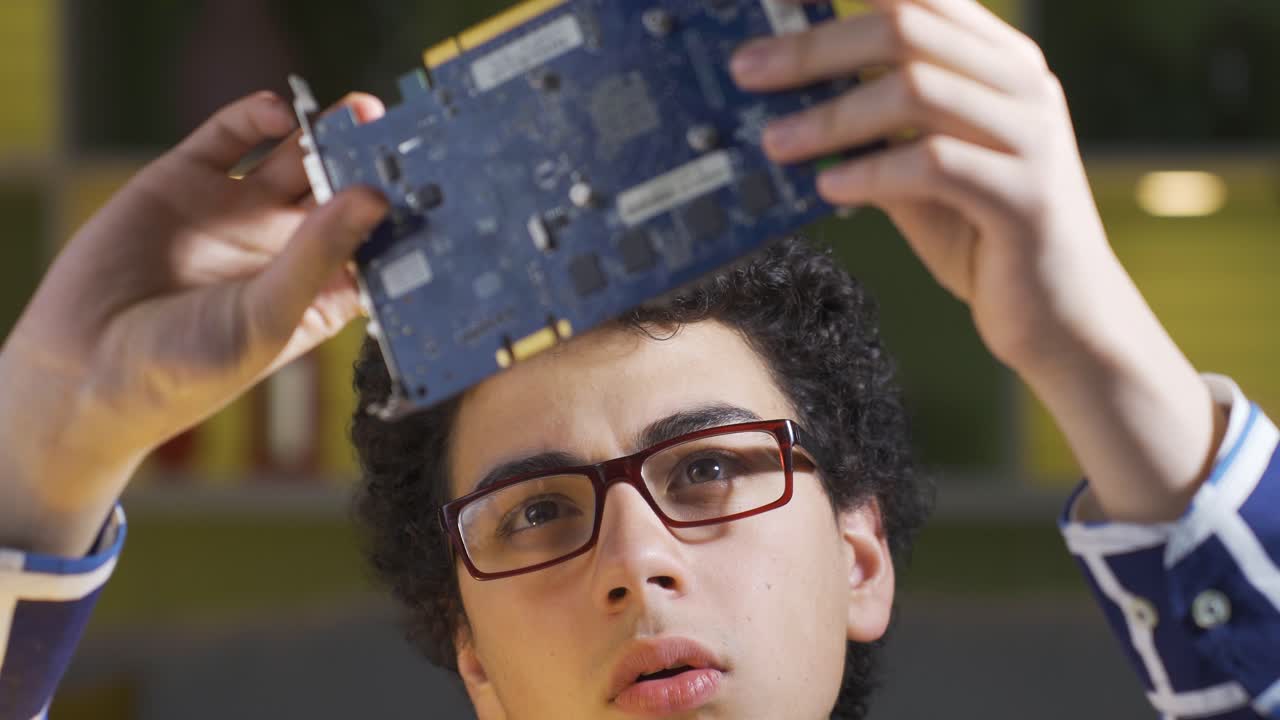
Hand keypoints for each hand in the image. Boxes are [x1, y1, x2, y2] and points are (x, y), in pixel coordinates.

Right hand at [0, 91, 388, 553]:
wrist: (81, 371)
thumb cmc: (186, 370)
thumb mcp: (267, 317)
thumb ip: (318, 255)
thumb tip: (375, 198)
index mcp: (316, 291)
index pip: (375, 243)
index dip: (404, 217)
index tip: (439, 188)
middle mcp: (283, 247)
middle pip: (341, 191)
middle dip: (370, 164)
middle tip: (401, 136)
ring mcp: (236, 211)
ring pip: (294, 158)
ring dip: (325, 134)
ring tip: (357, 112)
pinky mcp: (186, 183)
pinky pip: (230, 138)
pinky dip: (255, 119)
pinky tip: (279, 114)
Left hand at [731, 0, 1222, 521]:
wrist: (1062, 318)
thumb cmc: (982, 238)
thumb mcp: (920, 174)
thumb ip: (876, 132)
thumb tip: (784, 108)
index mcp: (999, 63)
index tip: (777, 5)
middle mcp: (1022, 84)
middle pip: (906, 29)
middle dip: (815, 47)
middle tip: (748, 73)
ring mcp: (1030, 136)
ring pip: (917, 90)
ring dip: (832, 115)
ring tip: (776, 142)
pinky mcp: (1025, 196)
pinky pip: (935, 164)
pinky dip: (872, 171)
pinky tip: (828, 187)